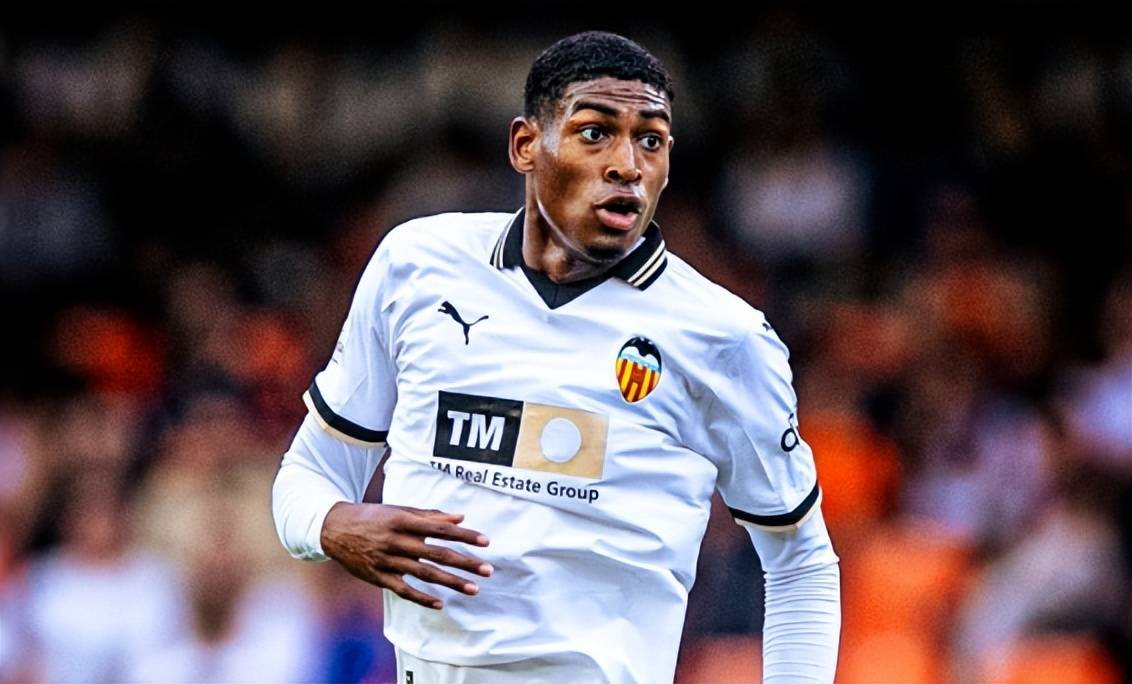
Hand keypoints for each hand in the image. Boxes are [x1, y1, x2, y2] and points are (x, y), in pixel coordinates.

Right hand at [320, 502, 491, 609]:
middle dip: (464, 562)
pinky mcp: (379, 577)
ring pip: (424, 574)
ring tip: (473, 589)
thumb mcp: (399, 510)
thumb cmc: (372, 517)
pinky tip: (441, 604)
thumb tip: (460, 517)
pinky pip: (403, 590)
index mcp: (403, 521)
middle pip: (437, 554)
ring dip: (451, 582)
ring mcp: (387, 561)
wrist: (334, 529)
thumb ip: (429, 515)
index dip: (464, 535)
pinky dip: (422, 598)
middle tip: (488, 570)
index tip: (485, 541)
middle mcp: (397, 541)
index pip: (440, 529)